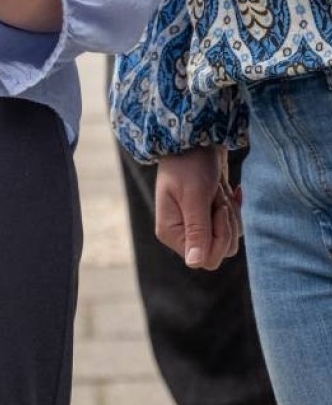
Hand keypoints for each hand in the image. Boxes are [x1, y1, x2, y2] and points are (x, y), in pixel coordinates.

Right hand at [157, 144, 241, 270]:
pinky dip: (234, 209)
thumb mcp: (194, 197)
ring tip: (219, 191)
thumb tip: (194, 264)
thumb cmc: (190, 165)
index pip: (204, 259)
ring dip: (231, 215)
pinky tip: (225, 190)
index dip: (218, 238)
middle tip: (219, 199)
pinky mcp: (209, 217)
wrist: (196, 140)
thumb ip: (197, 231)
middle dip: (226, 225)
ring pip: (229, 240)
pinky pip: (232, 228)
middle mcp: (181, 233)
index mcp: (170, 232)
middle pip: (219, 252)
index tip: (217, 210)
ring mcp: (195, 226)